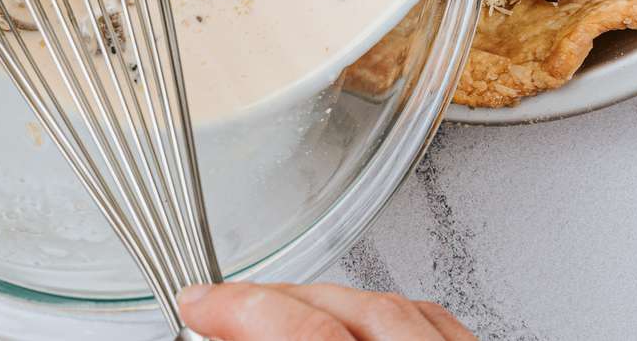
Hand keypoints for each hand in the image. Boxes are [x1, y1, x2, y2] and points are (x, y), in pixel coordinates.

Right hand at [179, 281, 475, 339]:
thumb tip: (224, 334)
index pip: (302, 336)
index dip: (241, 309)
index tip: (198, 303)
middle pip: (344, 311)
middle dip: (273, 300)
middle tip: (220, 306)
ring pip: (391, 308)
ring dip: (327, 301)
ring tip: (280, 308)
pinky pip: (437, 326)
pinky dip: (389, 313)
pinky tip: (363, 314)